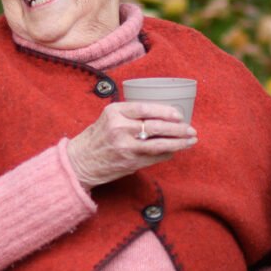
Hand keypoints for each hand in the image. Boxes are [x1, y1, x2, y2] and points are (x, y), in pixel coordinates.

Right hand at [67, 101, 196, 187]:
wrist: (79, 161)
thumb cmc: (97, 136)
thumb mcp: (109, 117)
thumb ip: (131, 114)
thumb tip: (163, 114)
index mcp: (115, 112)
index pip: (145, 108)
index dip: (165, 111)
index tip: (179, 115)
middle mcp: (119, 128)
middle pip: (156, 127)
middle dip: (178, 129)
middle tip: (191, 129)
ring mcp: (125, 147)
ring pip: (159, 144)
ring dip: (178, 143)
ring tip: (191, 141)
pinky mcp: (129, 163)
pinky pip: (155, 157)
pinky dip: (167, 153)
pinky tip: (175, 150)